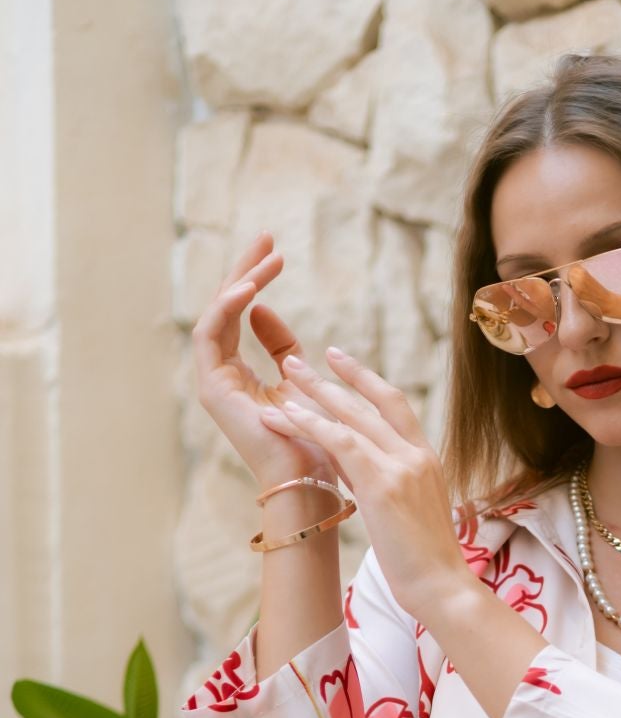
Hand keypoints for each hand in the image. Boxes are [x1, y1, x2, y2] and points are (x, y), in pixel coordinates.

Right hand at [190, 232, 338, 490]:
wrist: (310, 481)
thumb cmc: (314, 440)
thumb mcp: (300, 380)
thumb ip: (281, 347)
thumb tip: (263, 308)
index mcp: (238, 375)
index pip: (239, 314)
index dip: (255, 280)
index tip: (278, 252)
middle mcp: (220, 376)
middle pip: (224, 309)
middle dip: (245, 269)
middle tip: (267, 236)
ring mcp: (212, 382)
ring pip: (215, 315)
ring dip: (239, 281)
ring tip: (266, 255)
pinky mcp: (211, 388)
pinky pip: (209, 335)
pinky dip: (227, 308)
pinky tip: (249, 287)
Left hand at [259, 347, 471, 621]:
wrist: (443, 587)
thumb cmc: (424, 562)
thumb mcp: (404, 511)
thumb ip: (378, 479)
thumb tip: (347, 463)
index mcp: (427, 459)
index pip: (395, 406)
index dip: (365, 380)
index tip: (339, 362)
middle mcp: (417, 455)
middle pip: (372, 402)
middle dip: (333, 378)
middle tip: (298, 362)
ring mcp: (403, 466)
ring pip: (353, 416)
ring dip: (315, 393)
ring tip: (284, 375)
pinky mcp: (384, 484)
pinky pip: (340, 441)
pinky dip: (310, 424)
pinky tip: (284, 416)